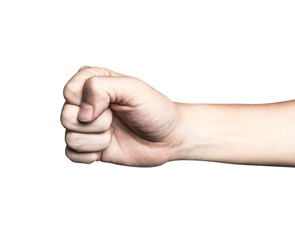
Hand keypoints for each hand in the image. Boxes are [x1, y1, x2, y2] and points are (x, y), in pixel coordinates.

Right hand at [61, 66, 183, 165]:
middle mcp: (86, 103)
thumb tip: (82, 112)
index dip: (90, 102)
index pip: (69, 92)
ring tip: (114, 133)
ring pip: (70, 137)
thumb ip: (101, 87)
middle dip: (96, 123)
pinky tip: (109, 147)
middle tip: (116, 119)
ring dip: (98, 140)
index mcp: (92, 81)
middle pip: (65, 116)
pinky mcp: (89, 147)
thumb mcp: (133, 88)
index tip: (113, 105)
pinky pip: (72, 155)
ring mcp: (87, 126)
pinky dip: (92, 154)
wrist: (169, 138)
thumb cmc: (155, 110)